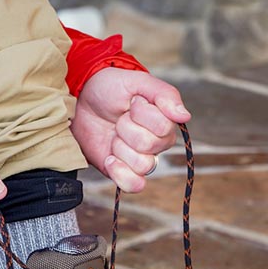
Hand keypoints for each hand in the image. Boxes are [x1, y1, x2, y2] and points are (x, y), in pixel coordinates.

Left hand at [71, 68, 190, 193]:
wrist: (82, 100)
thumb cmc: (112, 88)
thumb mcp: (138, 82)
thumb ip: (164, 95)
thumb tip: (185, 116)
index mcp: (166, 121)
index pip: (162, 128)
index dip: (141, 114)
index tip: (132, 102)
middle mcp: (157, 143)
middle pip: (149, 146)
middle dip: (126, 129)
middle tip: (119, 118)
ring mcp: (140, 158)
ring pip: (142, 165)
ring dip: (120, 147)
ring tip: (113, 135)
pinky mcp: (123, 172)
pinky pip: (134, 185)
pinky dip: (121, 174)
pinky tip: (109, 158)